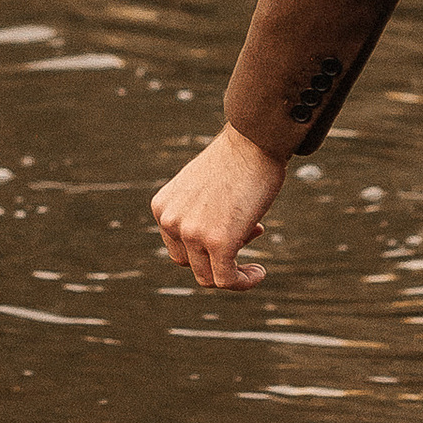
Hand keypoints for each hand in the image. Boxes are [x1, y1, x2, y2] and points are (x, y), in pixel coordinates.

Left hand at [150, 124, 287, 289]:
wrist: (253, 140)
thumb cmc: (235, 159)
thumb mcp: (201, 188)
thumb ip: (196, 213)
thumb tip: (211, 244)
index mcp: (161, 208)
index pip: (178, 246)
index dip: (206, 245)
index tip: (235, 229)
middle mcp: (170, 221)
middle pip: (191, 263)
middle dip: (219, 257)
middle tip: (247, 235)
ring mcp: (193, 233)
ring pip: (209, 276)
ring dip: (233, 273)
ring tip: (254, 265)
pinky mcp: (219, 243)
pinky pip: (227, 280)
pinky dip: (244, 281)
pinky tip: (260, 273)